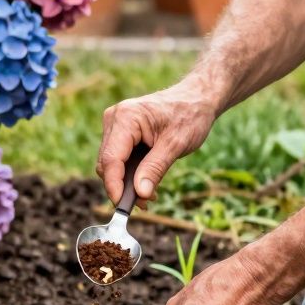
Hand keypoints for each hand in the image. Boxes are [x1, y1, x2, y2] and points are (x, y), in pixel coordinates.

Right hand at [97, 80, 219, 204]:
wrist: (196, 98)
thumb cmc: (189, 115)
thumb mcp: (176, 144)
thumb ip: (155, 168)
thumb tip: (140, 193)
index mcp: (126, 118)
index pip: (111, 158)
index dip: (114, 185)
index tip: (122, 206)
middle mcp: (115, 119)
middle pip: (108, 163)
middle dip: (122, 186)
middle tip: (144, 203)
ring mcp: (115, 125)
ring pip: (112, 163)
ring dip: (126, 182)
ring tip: (149, 195)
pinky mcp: (120, 132)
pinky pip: (119, 158)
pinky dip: (130, 173)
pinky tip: (146, 183)